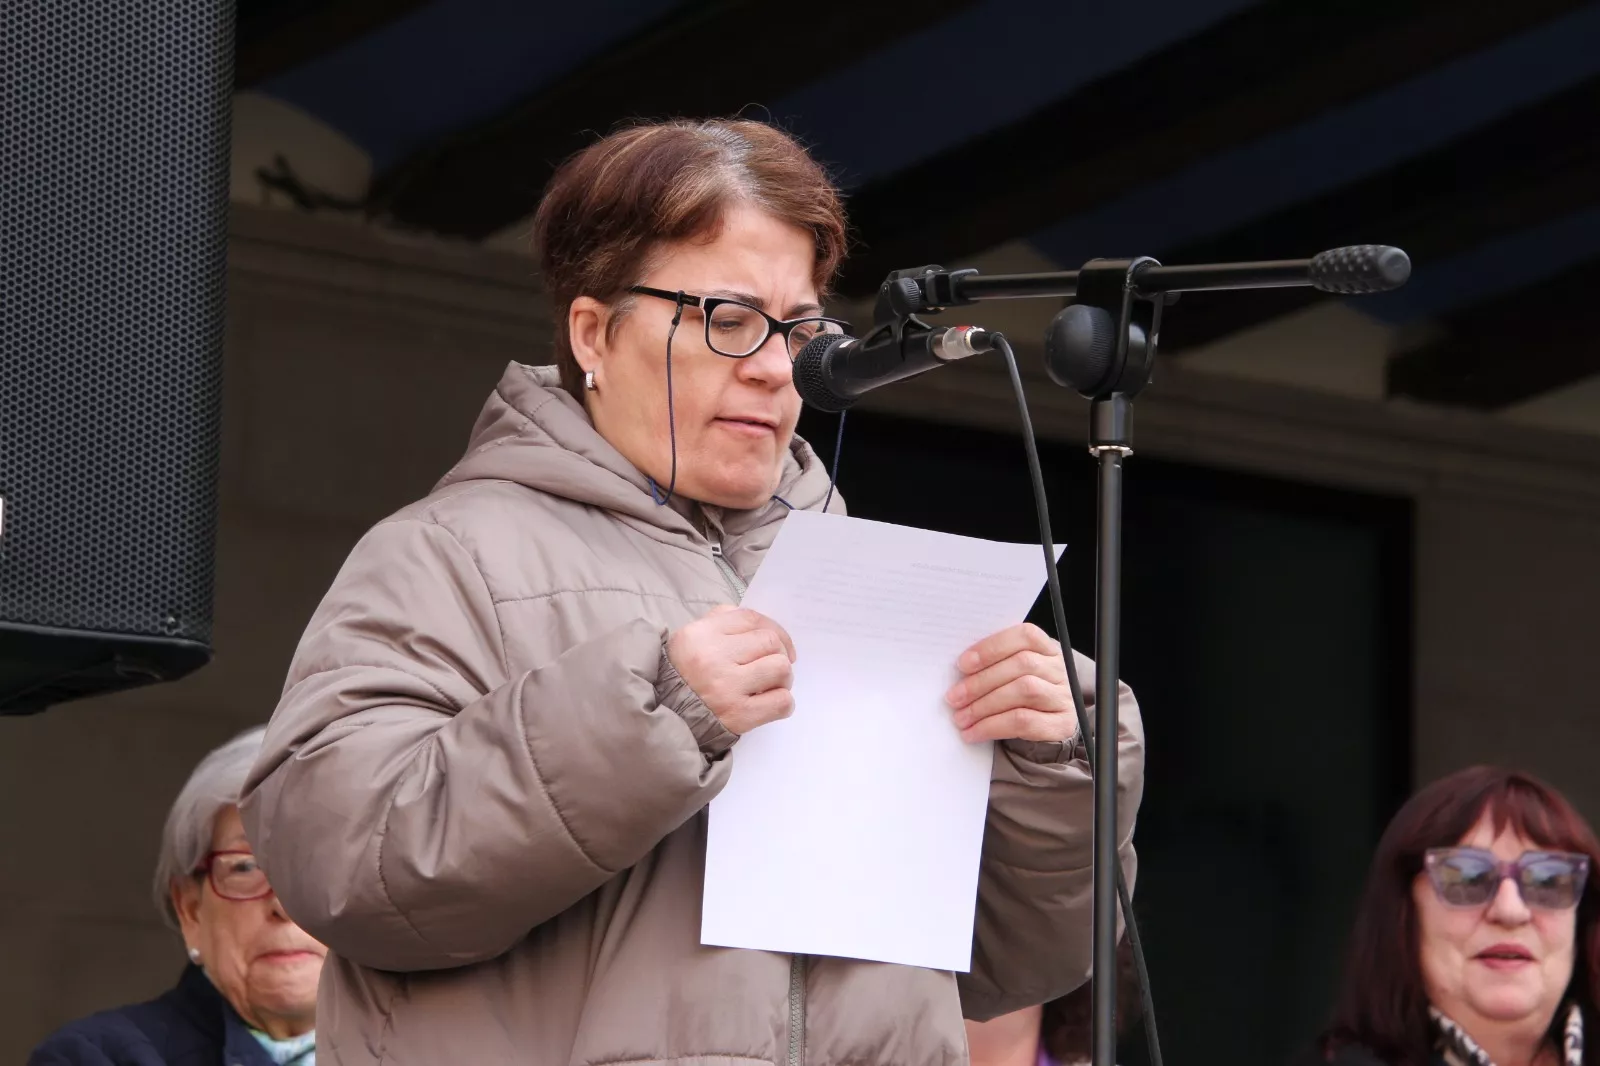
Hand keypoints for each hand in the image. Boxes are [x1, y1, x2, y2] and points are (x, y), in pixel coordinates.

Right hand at [668, 605, 796, 734]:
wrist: (669, 717)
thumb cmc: (685, 676)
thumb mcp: (691, 639)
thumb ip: (723, 622)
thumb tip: (762, 626)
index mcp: (700, 634)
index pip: (750, 619)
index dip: (773, 628)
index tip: (780, 642)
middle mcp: (713, 658)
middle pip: (770, 641)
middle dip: (780, 654)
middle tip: (773, 667)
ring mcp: (727, 687)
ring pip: (781, 668)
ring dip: (783, 678)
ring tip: (770, 686)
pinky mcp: (739, 715)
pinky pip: (781, 701)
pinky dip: (783, 702)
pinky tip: (769, 703)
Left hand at [945, 623, 1078, 743]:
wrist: (1042, 732)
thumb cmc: (1015, 697)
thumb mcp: (1006, 675)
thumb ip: (991, 666)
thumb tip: (958, 672)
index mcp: (1046, 648)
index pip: (1025, 636)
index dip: (992, 647)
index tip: (962, 664)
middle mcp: (1059, 669)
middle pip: (1023, 664)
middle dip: (981, 681)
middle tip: (954, 697)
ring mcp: (1063, 697)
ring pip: (1025, 691)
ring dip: (985, 705)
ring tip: (961, 717)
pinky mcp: (1062, 724)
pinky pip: (1025, 722)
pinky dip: (993, 726)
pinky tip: (974, 733)